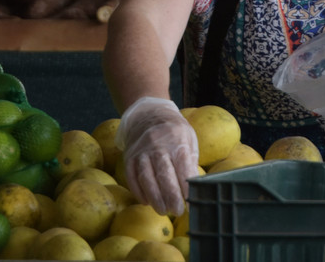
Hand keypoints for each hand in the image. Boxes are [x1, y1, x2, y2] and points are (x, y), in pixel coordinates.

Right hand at [114, 97, 197, 215]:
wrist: (148, 114)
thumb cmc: (174, 130)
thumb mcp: (189, 137)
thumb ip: (191, 160)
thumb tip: (195, 186)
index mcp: (177, 140)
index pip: (183, 167)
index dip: (186, 186)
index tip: (190, 201)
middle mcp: (158, 145)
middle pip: (164, 174)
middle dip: (171, 196)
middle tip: (177, 211)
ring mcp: (141, 151)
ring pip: (146, 177)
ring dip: (154, 197)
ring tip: (162, 210)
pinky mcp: (129, 156)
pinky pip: (131, 176)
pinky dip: (138, 191)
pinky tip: (146, 201)